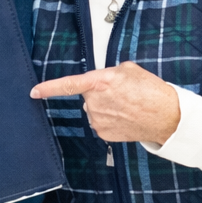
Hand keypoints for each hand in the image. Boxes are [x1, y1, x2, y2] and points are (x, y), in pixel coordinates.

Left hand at [31, 62, 180, 144]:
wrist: (167, 116)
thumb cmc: (151, 91)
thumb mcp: (129, 70)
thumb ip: (108, 73)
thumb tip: (102, 81)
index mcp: (99, 82)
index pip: (68, 85)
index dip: (49, 88)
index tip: (34, 91)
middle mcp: (95, 102)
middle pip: (88, 96)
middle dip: (99, 94)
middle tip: (121, 94)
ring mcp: (98, 119)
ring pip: (94, 110)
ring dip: (106, 107)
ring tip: (127, 105)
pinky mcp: (103, 133)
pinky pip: (100, 123)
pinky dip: (110, 120)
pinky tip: (125, 117)